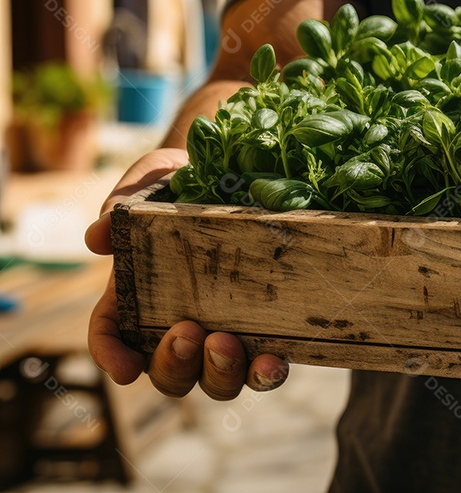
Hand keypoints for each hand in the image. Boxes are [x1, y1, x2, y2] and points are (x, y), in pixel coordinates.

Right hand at [86, 148, 289, 398]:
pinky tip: (273, 360)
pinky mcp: (267, 328)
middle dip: (173, 364)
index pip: (113, 337)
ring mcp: (224, 330)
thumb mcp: (149, 182)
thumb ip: (121, 205)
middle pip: (169, 372)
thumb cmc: (179, 181)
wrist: (236, 170)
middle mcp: (178, 322)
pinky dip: (267, 372)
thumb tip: (97, 237)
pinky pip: (265, 365)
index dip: (113, 358)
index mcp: (136, 296)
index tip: (125, 369)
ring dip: (220, 373)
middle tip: (186, 331)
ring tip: (227, 344)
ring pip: (217, 380)